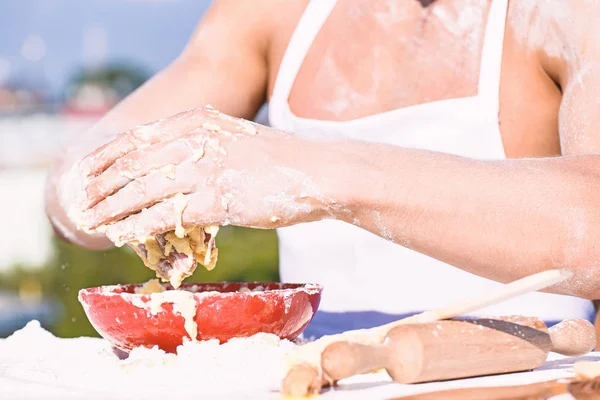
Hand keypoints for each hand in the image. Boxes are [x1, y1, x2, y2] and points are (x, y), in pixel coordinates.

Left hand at [70, 106, 335, 245]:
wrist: (317, 173)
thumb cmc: (278, 161)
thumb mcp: (233, 139)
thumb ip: (200, 146)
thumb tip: (168, 168)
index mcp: (197, 120)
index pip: (137, 138)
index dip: (106, 158)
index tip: (87, 174)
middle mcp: (196, 138)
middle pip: (132, 163)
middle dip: (101, 185)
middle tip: (83, 202)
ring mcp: (205, 168)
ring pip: (141, 190)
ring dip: (112, 209)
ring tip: (92, 222)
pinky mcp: (216, 199)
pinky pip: (163, 215)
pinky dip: (137, 227)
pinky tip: (122, 235)